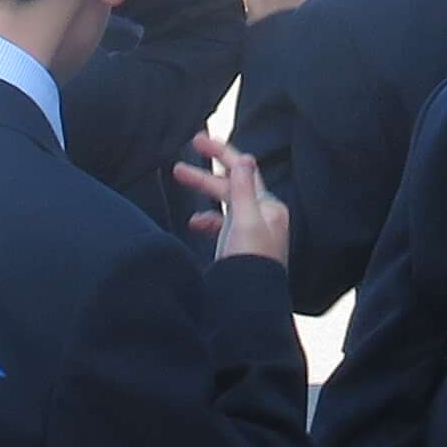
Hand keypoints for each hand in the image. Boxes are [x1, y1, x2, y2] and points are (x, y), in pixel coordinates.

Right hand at [179, 139, 289, 267]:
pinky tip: (195, 224)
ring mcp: (251, 232)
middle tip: (178, 168)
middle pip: (230, 187)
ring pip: (224, 204)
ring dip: (203, 195)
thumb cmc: (251, 265)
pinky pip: (222, 224)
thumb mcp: (245, 221)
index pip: (243, 170)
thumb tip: (243, 158)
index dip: (220, 153)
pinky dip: (208, 220)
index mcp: (268, 207)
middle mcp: (262, 216)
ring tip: (181, 198)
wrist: (249, 305)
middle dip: (203, 177)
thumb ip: (242, 189)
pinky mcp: (240, 247)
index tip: (198, 141)